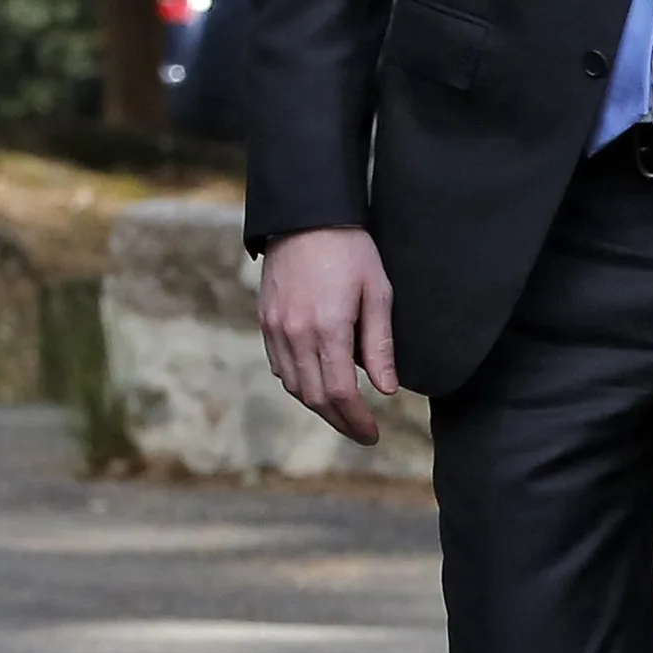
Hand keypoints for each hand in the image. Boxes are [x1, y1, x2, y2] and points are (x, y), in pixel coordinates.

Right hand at [259, 227, 397, 444]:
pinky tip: (319, 383)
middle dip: (339, 421)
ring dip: (319, 405)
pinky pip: (280, 366)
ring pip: (294, 385)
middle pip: (314, 397)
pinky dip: (299, 383)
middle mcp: (295, 334)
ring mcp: (275, 328)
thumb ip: (380, 344)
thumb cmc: (351, 251)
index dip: (357, 421)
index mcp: (328, 329)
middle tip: (362, 432)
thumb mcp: (378, 293)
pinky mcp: (266, 321)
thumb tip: (387, 390)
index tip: (373, 434)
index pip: (341, 393)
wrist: (305, 218)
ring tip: (345, 413)